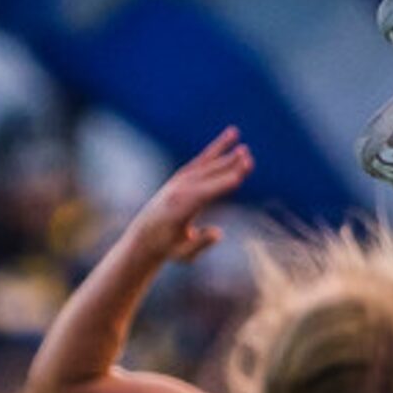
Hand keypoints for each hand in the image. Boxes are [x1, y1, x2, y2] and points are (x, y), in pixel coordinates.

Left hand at [130, 129, 251, 264]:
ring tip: (241, 142)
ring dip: (223, 152)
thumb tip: (218, 233)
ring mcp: (179, 182)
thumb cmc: (168, 248)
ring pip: (205, 164)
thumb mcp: (183, 254)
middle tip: (248, 156)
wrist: (145, 237)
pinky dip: (215, 150)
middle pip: (207, 175)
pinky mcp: (181, 177)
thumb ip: (199, 243)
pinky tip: (228, 139)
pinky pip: (201, 161)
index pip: (205, 193)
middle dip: (228, 166)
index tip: (240, 177)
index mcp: (179, 209)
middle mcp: (178, 191)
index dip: (222, 185)